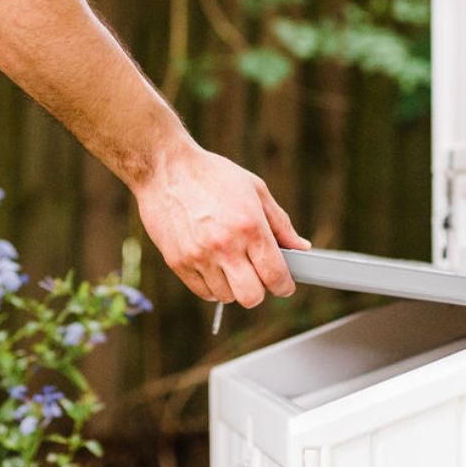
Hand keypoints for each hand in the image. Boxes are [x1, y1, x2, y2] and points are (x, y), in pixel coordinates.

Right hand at [135, 145, 310, 307]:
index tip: (283, 285)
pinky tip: (213, 265)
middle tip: (257, 276)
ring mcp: (199, 256)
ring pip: (226, 297)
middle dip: (260, 291)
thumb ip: (280, 223)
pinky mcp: (178, 262)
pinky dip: (212, 285)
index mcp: (250, 226)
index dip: (284, 286)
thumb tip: (300, 247)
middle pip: (252, 297)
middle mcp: (225, 246)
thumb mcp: (255, 190)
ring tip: (230, 263)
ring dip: (233, 287)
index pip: (275, 275)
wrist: (165, 169)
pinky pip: (203, 292)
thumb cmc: (213, 175)